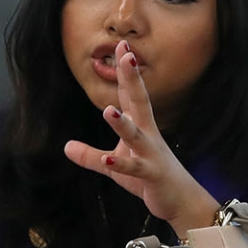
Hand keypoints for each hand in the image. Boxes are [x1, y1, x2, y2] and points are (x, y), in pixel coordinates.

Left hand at [63, 40, 218, 230]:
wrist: (181, 201)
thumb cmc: (151, 180)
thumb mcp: (116, 167)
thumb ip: (91, 156)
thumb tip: (66, 146)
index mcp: (141, 127)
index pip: (131, 95)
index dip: (125, 72)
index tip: (122, 45)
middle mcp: (148, 135)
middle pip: (139, 102)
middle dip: (132, 79)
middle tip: (127, 55)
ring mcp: (151, 154)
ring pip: (136, 135)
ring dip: (122, 124)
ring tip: (107, 111)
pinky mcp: (152, 175)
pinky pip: (135, 169)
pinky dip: (121, 165)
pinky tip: (108, 161)